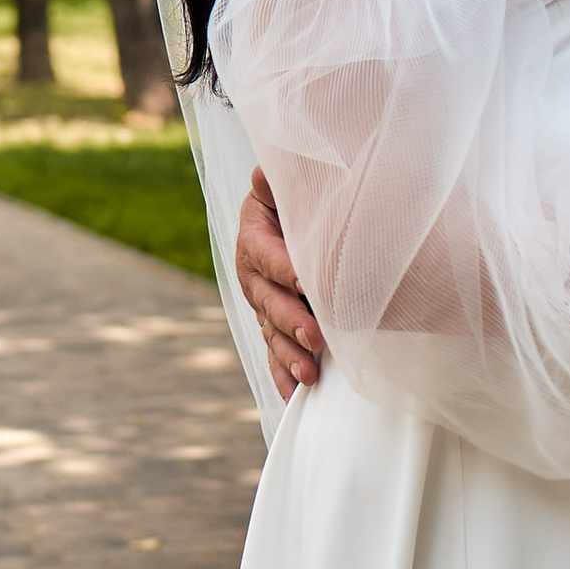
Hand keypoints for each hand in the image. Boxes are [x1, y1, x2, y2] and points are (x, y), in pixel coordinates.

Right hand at [235, 168, 326, 398]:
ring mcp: (263, 304)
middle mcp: (254, 275)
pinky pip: (275, 354)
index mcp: (256, 236)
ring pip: (272, 332)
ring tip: (310, 373)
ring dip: (289, 355)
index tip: (306, 280)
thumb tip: (264, 172)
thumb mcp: (292, 185)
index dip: (286, 268)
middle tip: (315, 337)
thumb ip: (280, 182)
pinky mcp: (274, 326)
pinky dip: (284, 374)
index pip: (268, 254)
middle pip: (270, 300)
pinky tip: (295, 396)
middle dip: (291, 321)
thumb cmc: (301, 198)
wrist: (297, 217)